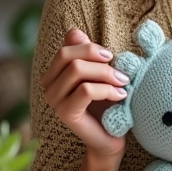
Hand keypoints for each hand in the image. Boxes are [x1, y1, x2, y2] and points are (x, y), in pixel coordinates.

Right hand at [40, 28, 129, 158]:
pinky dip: (108, 89)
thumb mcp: (99, 74)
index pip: (66, 48)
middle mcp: (47, 87)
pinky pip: (86, 90)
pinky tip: (121, 96)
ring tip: (124, 83)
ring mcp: (53, 101)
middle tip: (121, 72)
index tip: (111, 57)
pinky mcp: (65, 114)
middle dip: (98, 60)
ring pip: (77, 70)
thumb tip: (74, 32)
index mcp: (53, 75)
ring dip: (106, 74)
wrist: (111, 138)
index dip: (90, 48)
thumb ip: (86, 54)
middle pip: (68, 56)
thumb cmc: (106, 104)